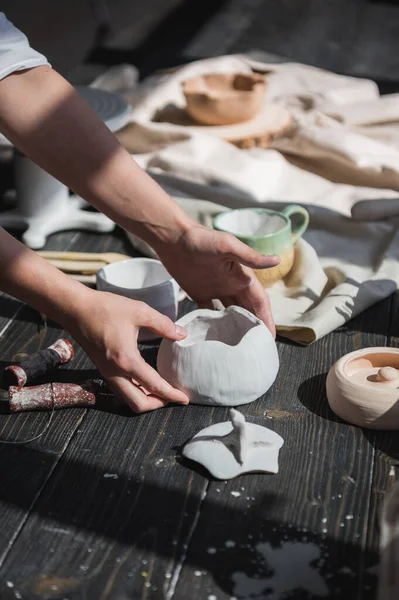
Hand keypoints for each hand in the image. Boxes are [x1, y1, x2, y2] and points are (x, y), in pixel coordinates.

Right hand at [65, 290, 188, 412]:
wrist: (75, 309)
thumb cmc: (105, 308)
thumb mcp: (139, 311)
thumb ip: (163, 324)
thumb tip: (182, 334)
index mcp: (126, 360)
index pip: (154, 386)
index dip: (172, 395)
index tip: (185, 399)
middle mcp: (115, 372)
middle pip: (138, 404)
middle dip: (158, 404)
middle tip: (173, 396)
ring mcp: (106, 373)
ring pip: (128, 399)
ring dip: (146, 400)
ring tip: (162, 391)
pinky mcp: (102, 369)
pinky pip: (121, 389)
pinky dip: (136, 392)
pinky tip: (145, 381)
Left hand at [156, 225, 279, 336]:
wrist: (173, 238)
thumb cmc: (201, 239)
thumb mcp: (228, 246)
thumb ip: (250, 257)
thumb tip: (277, 260)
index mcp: (242, 276)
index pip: (259, 302)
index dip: (267, 319)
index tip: (270, 338)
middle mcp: (232, 284)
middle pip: (248, 311)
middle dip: (254, 328)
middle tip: (256, 349)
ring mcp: (216, 290)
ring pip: (230, 314)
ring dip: (235, 328)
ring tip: (238, 348)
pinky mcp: (199, 293)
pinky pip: (209, 313)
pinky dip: (213, 324)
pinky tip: (213, 338)